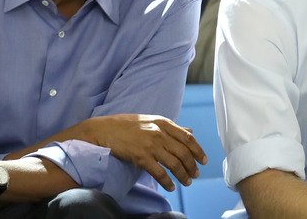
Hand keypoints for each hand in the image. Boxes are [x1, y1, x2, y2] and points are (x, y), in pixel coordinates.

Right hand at [81, 114, 206, 190]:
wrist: (104, 130)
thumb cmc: (126, 125)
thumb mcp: (151, 120)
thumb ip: (171, 127)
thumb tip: (190, 132)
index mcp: (163, 123)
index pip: (188, 138)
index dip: (198, 150)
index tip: (203, 160)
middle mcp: (159, 133)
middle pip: (184, 152)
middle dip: (192, 166)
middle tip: (195, 174)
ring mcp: (150, 145)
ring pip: (174, 164)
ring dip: (183, 175)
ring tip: (186, 182)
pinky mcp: (141, 157)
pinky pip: (159, 172)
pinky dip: (168, 181)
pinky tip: (171, 186)